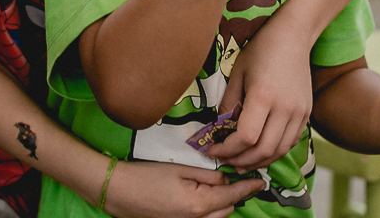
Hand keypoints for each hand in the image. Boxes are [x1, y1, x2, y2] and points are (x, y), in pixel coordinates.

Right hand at [103, 160, 262, 217]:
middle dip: (233, 193)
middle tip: (232, 175)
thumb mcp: (179, 168)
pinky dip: (209, 211)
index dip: (248, 187)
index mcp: (198, 204)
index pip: (232, 195)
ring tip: (215, 186)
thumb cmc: (146, 176)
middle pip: (227, 208)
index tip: (261, 182)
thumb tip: (226, 177)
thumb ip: (207, 174)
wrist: (119, 192)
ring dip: (221, 203)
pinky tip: (201, 196)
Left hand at [207, 22, 311, 171]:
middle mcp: (285, 108)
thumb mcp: (237, 73)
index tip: (213, 150)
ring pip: (279, 150)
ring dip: (258, 161)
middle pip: (263, 150)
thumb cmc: (260, 50)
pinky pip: (290, 142)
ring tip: (240, 162)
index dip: (228, 150)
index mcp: (263, 96)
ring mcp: (299, 113)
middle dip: (241, 160)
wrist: (293, 37)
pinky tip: (259, 151)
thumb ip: (229, 103)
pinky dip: (274, 152)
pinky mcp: (306, 114)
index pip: (246, 137)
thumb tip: (220, 129)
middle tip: (225, 161)